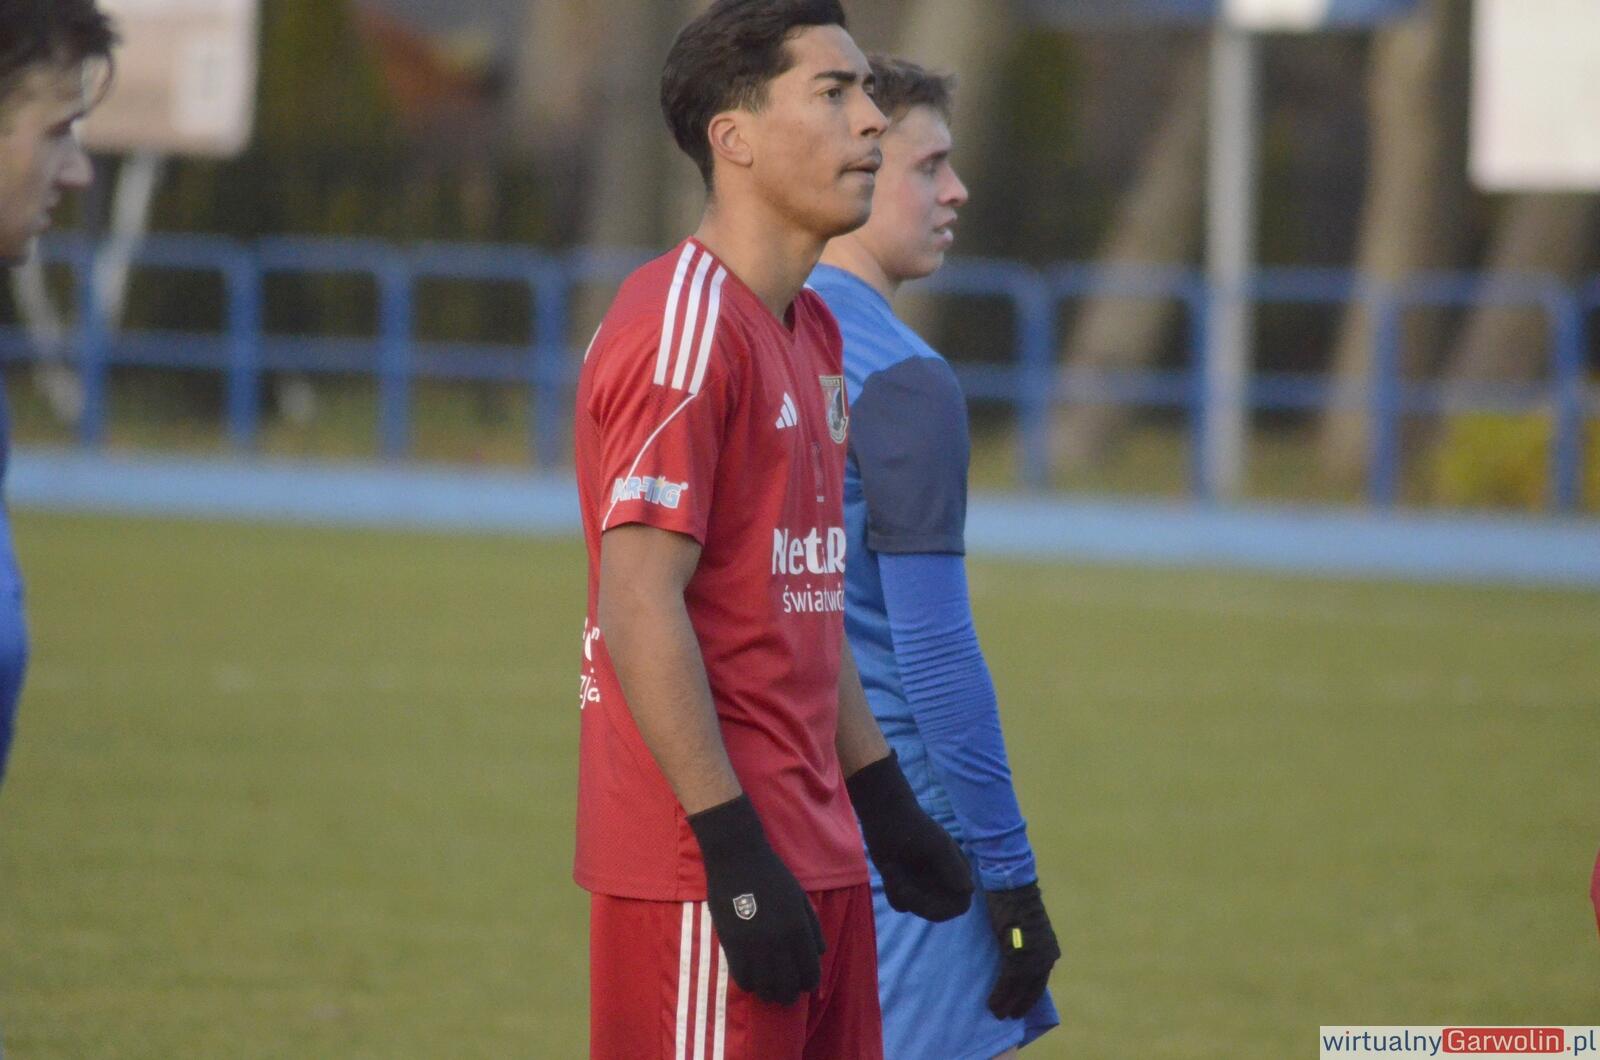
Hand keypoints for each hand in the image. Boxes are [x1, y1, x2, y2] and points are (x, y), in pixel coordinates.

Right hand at [687, 795, 824, 1005]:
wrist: (737, 859)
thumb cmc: (772, 874)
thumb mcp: (800, 897)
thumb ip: (812, 927)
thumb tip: (819, 953)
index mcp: (798, 930)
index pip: (809, 972)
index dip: (809, 983)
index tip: (806, 984)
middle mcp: (778, 943)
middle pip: (787, 986)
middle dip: (790, 994)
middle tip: (788, 993)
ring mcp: (753, 946)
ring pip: (764, 987)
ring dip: (769, 992)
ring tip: (769, 990)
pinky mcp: (731, 945)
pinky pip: (742, 978)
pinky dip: (749, 984)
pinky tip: (752, 979)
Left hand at [847, 753, 973, 921]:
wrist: (885, 815)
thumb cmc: (914, 825)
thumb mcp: (936, 844)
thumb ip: (952, 866)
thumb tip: (968, 890)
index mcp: (956, 871)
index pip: (960, 903)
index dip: (945, 909)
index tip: (925, 903)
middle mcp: (940, 881)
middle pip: (935, 911)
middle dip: (915, 900)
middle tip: (898, 881)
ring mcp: (921, 885)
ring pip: (914, 908)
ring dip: (900, 891)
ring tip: (891, 866)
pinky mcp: (904, 886)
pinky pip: (900, 903)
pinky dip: (892, 889)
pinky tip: (888, 868)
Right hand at [984, 881, 1059, 1019]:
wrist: (1012, 885)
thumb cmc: (1015, 901)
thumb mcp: (1026, 928)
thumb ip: (1025, 945)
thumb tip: (1014, 960)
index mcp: (1049, 951)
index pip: (1040, 982)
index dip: (1028, 997)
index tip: (1017, 1008)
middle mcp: (1045, 957)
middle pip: (1032, 989)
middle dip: (1019, 1004)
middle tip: (1005, 1016)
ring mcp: (1033, 956)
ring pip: (1019, 989)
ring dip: (1006, 1003)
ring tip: (995, 1012)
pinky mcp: (1018, 954)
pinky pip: (1008, 982)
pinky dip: (1000, 995)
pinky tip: (991, 1003)